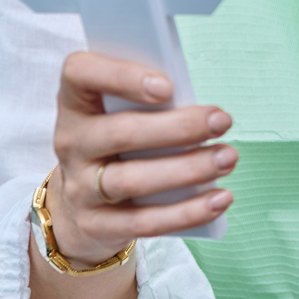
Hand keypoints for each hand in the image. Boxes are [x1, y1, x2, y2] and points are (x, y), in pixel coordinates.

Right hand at [45, 52, 236, 268]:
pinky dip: (187, 212)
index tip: (168, 86)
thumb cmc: (121, 136)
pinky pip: (143, 222)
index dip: (121, 77)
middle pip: (121, 133)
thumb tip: (200, 106)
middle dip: (179, 127)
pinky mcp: (96, 225)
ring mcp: (79, 187)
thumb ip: (150, 99)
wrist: (82, 203)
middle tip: (222, 121)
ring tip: (227, 157)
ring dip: (189, 169)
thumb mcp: (122, 109)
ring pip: (133, 180)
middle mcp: (71, 142)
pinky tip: (220, 198)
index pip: (81, 73)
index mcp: (76, 100)